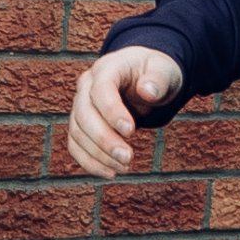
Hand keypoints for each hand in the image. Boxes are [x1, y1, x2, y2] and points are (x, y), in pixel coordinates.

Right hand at [66, 44, 182, 176]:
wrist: (144, 76)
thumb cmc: (155, 73)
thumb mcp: (164, 71)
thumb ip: (158, 79)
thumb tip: (148, 91)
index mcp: (108, 68)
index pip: (101, 88)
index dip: (112, 111)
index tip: (130, 132)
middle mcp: (87, 85)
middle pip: (84, 114)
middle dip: (104, 139)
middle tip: (128, 158)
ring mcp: (80, 104)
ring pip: (77, 132)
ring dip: (98, 154)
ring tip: (124, 167)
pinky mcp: (80, 123)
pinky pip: (76, 145)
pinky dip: (89, 161)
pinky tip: (110, 172)